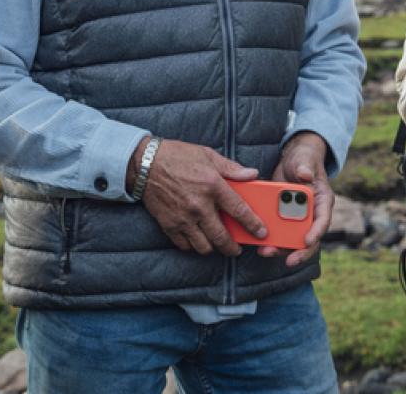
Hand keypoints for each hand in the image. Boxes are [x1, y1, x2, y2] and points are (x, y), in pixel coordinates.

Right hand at [136, 138, 262, 255]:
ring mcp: (183, 218)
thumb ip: (231, 168)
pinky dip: (193, 246)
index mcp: (212, 186)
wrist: (145, 163)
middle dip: (232, 248)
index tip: (261, 233)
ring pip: (203, 246)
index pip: (239, 211)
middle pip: (221, 237)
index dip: (253, 224)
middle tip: (237, 249)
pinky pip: (185, 245)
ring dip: (213, 248)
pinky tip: (197, 239)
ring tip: (216, 243)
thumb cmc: (177, 156)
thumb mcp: (208, 155)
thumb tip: (252, 174)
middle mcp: (199, 205)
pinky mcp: (169, 224)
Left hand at [259, 132, 330, 267]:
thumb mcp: (304, 160)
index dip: (316, 233)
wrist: (293, 161)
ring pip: (293, 240)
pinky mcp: (285, 219)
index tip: (306, 242)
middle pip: (309, 238)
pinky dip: (271, 240)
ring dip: (281, 249)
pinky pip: (280, 233)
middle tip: (289, 261)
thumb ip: (305, 167)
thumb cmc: (303, 160)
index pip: (323, 221)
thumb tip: (305, 175)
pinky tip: (259, 245)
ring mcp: (299, 219)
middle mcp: (313, 214)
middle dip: (299, 251)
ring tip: (266, 252)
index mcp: (323, 202)